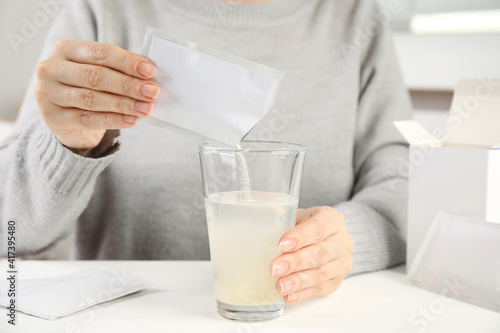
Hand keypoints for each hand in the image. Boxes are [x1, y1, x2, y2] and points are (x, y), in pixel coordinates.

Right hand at [35, 40, 158, 153]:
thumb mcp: (100, 74)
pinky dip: (113, 120)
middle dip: (128, 84)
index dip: (126, 62)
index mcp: (66, 49)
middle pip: (96, 76)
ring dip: (123, 104)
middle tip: (151, 92)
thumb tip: (149, 77)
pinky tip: (131, 120)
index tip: (150, 71)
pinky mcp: (53, 118)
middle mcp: (51, 69)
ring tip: (145, 108)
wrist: (66, 119)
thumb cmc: (89, 89)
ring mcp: (48, 94)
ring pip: (92, 99)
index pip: (100, 52)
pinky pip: (88, 119)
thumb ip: (119, 71)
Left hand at [270, 206, 353, 302]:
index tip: (281, 245)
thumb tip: (259, 225)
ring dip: (298, 281)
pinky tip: (289, 295)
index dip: (300, 237)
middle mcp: (342, 240)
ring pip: (321, 274)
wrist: (322, 237)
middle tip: (274, 268)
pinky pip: (321, 289)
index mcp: (331, 219)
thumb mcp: (295, 215)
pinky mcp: (337, 280)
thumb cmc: (303, 225)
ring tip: (280, 286)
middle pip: (320, 253)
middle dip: (295, 262)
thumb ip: (281, 220)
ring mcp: (342, 262)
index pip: (318, 227)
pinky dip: (303, 293)